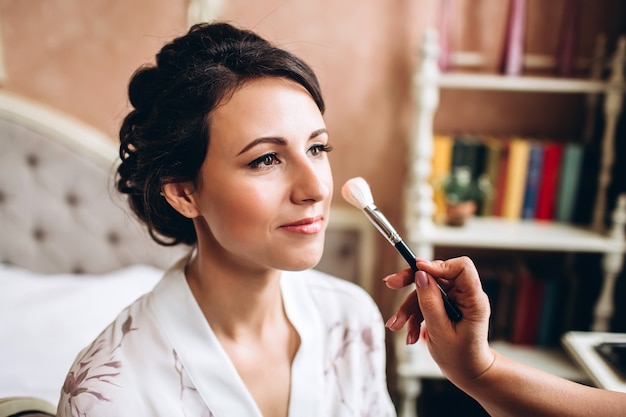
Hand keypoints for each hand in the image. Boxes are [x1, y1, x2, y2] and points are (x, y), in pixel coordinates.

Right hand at [385, 257, 494, 385]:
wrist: (467, 371)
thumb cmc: (461, 357)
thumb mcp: (441, 332)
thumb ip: (430, 303)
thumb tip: (420, 275)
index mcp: (473, 300)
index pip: (461, 268)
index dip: (438, 265)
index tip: (417, 269)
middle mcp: (465, 295)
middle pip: (437, 274)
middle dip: (411, 280)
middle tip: (391, 284)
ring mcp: (454, 299)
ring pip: (425, 289)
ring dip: (408, 308)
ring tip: (396, 325)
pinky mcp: (444, 305)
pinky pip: (424, 301)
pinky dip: (413, 316)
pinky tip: (409, 333)